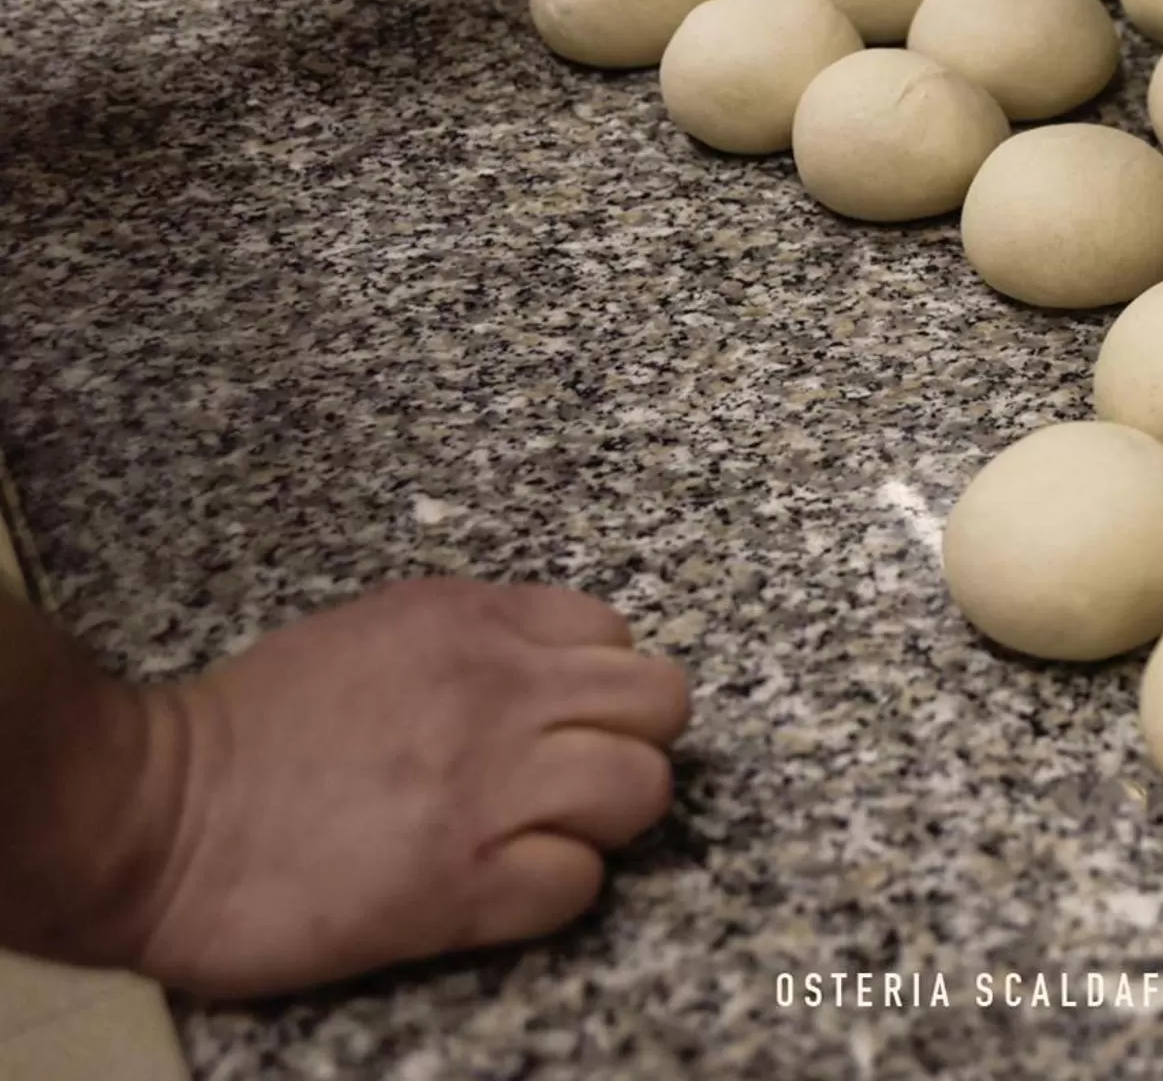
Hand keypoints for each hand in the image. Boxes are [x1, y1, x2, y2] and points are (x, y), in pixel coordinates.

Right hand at [117, 579, 690, 998]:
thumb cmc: (252, 729)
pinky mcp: (464, 883)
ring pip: (643, 790)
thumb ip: (475, 640)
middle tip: (573, 780)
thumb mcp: (377, 633)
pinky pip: (580, 883)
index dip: (600, 683)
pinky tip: (496, 887)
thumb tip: (547, 670)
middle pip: (661, 704)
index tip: (564, 718)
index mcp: (473, 621)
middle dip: (630, 744)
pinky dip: (553, 890)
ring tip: (538, 836)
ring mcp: (488, 787)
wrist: (153, 813)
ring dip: (603, 821)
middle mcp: (499, 691)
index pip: (616, 633)